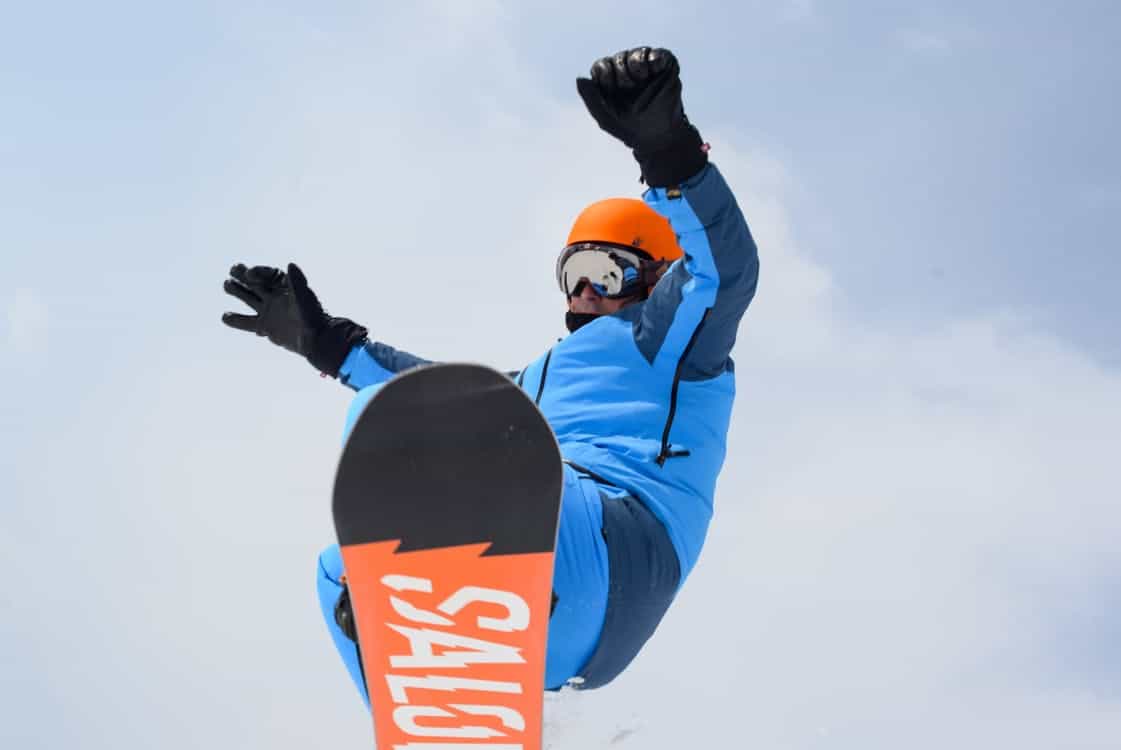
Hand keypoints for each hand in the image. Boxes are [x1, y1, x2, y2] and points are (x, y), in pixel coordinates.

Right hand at [222, 262, 367, 376]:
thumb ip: (297, 282)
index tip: (249, 273)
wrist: (316, 340)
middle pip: (255, 283)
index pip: (268, 275)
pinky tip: (225, 316)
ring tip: (226, 285)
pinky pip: (246, 322)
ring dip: (237, 291)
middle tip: (232, 270)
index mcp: (285, 288)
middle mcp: (275, 297)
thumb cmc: (313, 317)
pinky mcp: (264, 326)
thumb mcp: (305, 297)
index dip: (258, 272)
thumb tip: (290, 264)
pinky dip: (236, 320)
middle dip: (243, 276)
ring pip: (248, 299)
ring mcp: (269, 312)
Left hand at [577, 47, 706, 186]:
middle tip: (631, 87)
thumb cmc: (629, 129)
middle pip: (619, 59)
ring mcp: (646, 69)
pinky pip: (659, 54)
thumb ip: (591, 99)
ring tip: (642, 78)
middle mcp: (627, 72)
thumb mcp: (605, 118)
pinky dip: (655, 57)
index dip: (605, 74)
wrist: (658, 137)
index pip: (602, 66)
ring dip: (637, 64)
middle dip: (622, 73)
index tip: (613, 89)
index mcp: (611, 82)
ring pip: (638, 54)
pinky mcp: (664, 68)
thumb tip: (579, 78)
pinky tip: (653, 68)